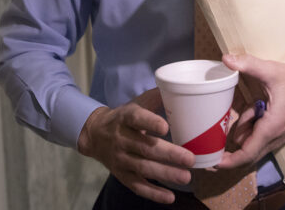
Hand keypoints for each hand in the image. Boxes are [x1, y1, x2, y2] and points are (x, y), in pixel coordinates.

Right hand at [77, 89, 193, 203]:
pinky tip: (170, 196)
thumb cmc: (123, 118)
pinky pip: (137, 186)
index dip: (150, 123)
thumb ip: (156, 97)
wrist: (94, 134)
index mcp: (125, 118)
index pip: (136, 118)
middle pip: (145, 148)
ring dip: (165, 174)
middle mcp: (121, 139)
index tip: (165, 127)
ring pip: (143, 168)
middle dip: (169, 154)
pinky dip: (153, 193)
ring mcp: (121, 159)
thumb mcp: (135, 104)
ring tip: (186, 177)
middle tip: (190, 159)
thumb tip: (179, 87)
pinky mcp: (122, 175)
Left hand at [214, 54, 284, 169]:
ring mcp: (278, 136)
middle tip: (211, 143)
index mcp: (271, 127)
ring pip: (253, 142)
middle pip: (248, 153)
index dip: (229, 161)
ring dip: (243, 130)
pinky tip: (252, 108)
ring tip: (243, 109)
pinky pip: (260, 136)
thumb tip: (225, 58)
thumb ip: (248, 64)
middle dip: (229, 151)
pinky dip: (251, 126)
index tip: (212, 163)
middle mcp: (274, 137)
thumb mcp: (272, 71)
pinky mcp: (279, 131)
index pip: (247, 153)